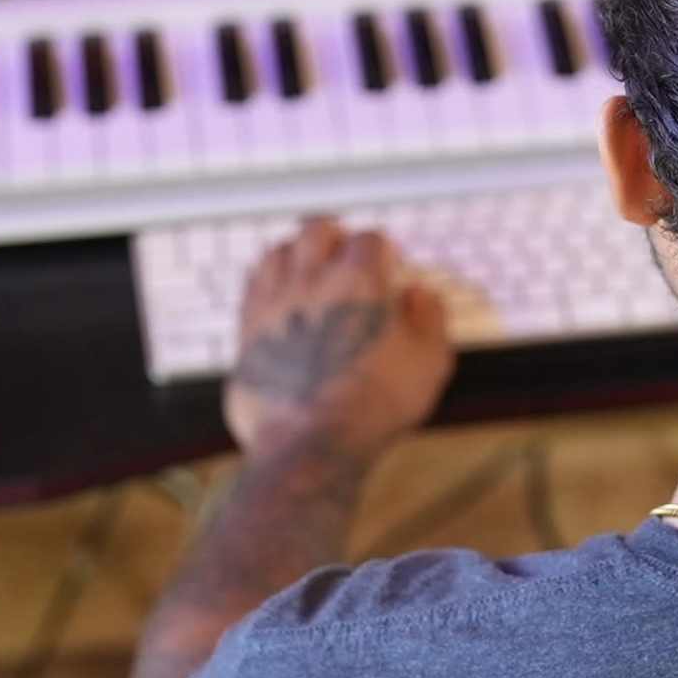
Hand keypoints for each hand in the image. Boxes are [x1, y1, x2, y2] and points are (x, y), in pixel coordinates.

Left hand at [222, 220, 453, 464]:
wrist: (309, 447)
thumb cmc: (373, 408)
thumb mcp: (428, 364)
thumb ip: (429, 319)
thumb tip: (418, 293)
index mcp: (359, 280)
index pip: (371, 239)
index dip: (385, 251)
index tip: (390, 267)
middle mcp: (311, 280)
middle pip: (318, 230)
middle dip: (337, 237)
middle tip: (347, 255)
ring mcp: (273, 302)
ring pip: (279, 250)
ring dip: (299, 254)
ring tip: (311, 271)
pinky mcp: (247, 328)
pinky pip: (253, 284)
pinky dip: (269, 281)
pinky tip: (282, 297)